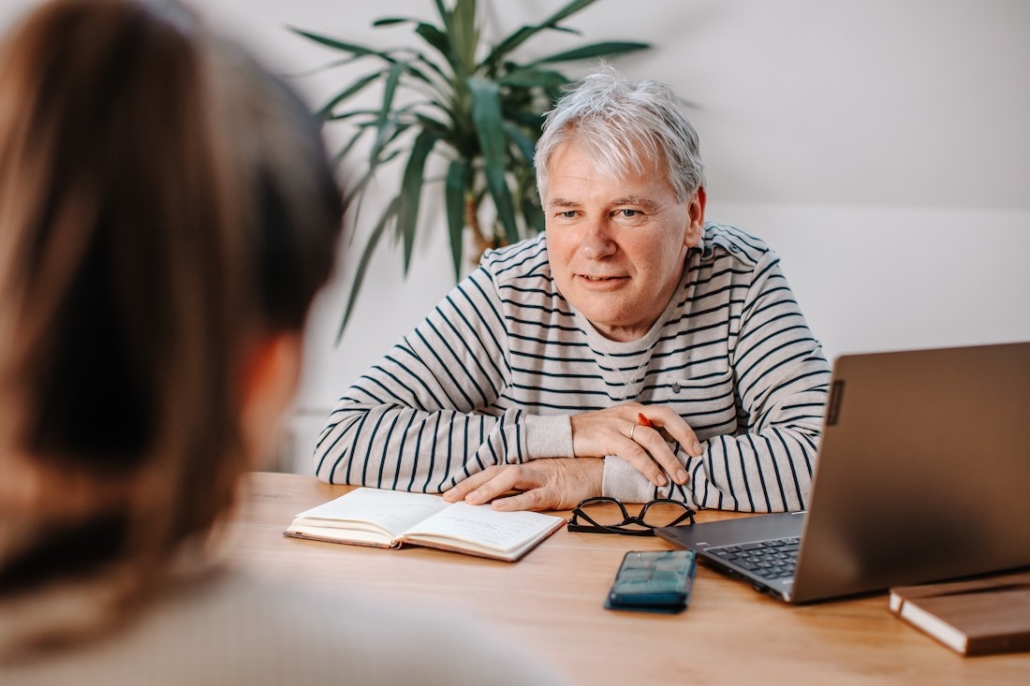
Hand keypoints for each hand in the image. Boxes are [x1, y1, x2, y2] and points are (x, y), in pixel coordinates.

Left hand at [442, 458, 602, 510]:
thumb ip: (522, 488)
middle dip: (469, 485)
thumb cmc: (571, 476)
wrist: (601, 471)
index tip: (451, 493)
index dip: (471, 481)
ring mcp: (543, 478)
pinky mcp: (556, 491)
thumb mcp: (542, 480)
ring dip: (487, 489)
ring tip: (469, 502)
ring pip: (510, 478)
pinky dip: (515, 502)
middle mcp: (530, 470)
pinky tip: (499, 508)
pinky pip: (533, 496)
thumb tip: (497, 503)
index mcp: (525, 468)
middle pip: (494, 472)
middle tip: (448, 499)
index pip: (492, 472)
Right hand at [569, 403, 701, 487]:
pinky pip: (634, 452)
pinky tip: (657, 479)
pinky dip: (649, 467)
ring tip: (679, 478)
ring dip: (669, 460)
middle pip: (664, 419)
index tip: (697, 448)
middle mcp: (630, 413)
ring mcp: (618, 423)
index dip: (684, 429)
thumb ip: (638, 435)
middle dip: (684, 438)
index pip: (666, 414)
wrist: (563, 434)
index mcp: (634, 410)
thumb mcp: (618, 428)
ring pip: (652, 439)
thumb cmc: (592, 435)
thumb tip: (663, 453)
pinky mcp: (607, 437)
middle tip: (696, 459)